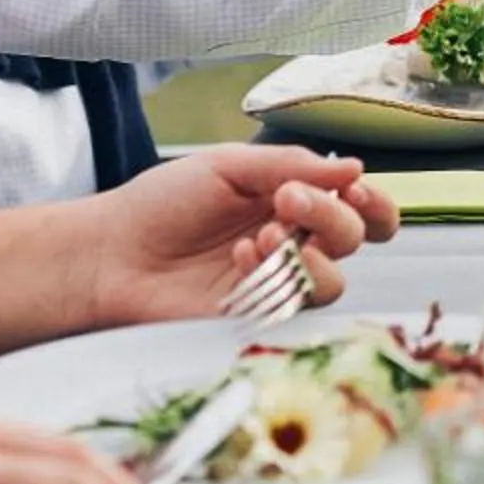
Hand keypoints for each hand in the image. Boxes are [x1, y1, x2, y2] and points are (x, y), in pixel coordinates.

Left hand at [86, 147, 400, 325]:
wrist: (109, 254)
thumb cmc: (161, 204)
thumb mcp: (229, 166)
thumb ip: (292, 165)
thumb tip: (355, 168)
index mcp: (295, 203)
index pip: (361, 210)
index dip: (373, 202)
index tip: (356, 188)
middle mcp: (295, 244)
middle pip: (355, 238)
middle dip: (330, 215)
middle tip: (285, 200)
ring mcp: (277, 285)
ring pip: (335, 280)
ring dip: (308, 251)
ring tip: (262, 235)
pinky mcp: (258, 319)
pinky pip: (293, 304)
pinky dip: (273, 275)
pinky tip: (238, 257)